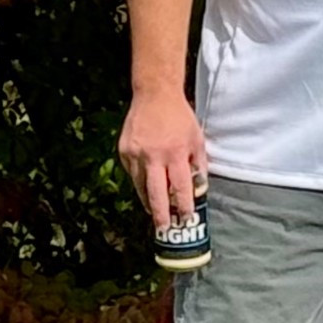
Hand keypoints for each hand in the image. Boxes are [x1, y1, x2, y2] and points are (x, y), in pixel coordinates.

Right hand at [117, 90, 206, 230]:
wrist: (154, 95)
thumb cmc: (180, 117)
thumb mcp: (197, 139)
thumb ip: (198, 164)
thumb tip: (198, 188)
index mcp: (175, 152)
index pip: (180, 187)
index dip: (183, 205)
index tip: (186, 218)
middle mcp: (154, 155)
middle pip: (156, 193)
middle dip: (161, 214)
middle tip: (164, 228)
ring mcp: (136, 154)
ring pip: (140, 186)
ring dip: (148, 201)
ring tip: (154, 212)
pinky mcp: (124, 151)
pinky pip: (132, 173)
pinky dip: (140, 181)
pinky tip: (146, 187)